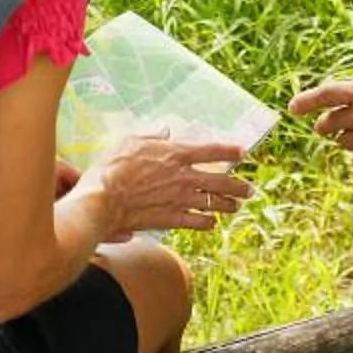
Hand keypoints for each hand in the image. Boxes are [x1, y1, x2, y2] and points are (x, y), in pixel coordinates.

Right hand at [71, 128, 253, 235]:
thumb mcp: (131, 140)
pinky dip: (207, 222)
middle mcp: (183, 177)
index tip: (242, 152)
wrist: (104, 200)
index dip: (229, 151)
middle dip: (238, 186)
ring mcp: (179, 200)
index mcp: (176, 154)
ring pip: (213, 203)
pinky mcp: (171, 219)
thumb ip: (152, 134)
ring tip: (235, 207)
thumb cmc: (114, 167)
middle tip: (248, 189)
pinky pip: (196, 222)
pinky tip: (211, 223)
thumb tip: (165, 129)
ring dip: (227, 205)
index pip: (211, 151)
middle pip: (220, 181)